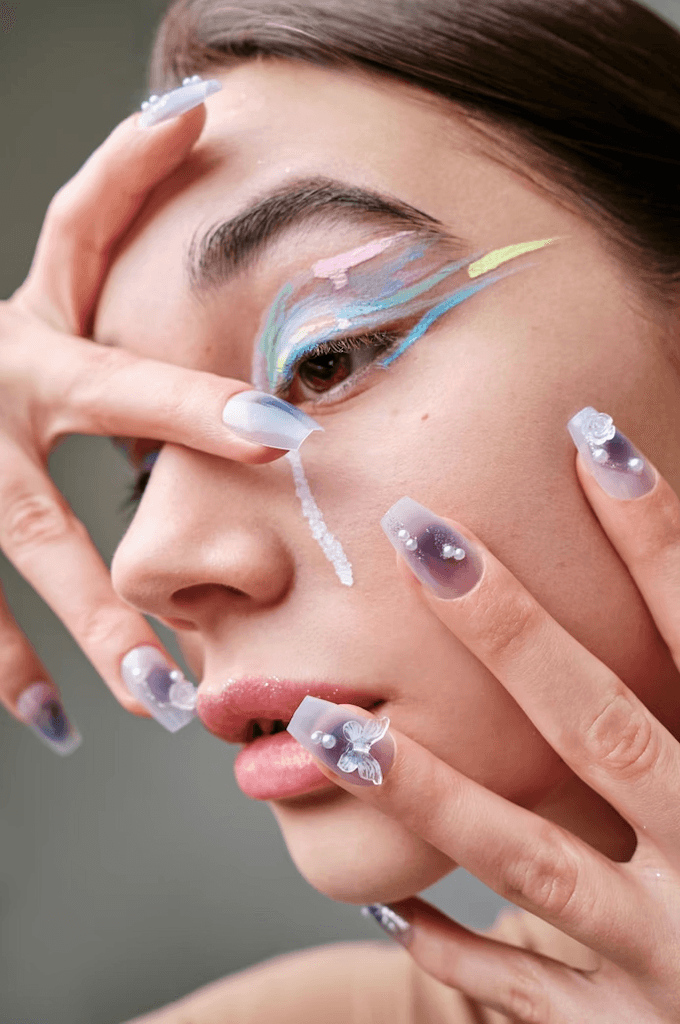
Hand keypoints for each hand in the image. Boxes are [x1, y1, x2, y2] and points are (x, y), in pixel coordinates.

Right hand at [1, 93, 309, 748]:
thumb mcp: (32, 313)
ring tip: (163, 697)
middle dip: (184, 412)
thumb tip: (188, 110)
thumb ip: (95, 241)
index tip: (254, 297)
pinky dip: (6, 667)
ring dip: (97, 616)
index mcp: (29, 323)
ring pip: (31, 537)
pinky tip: (56, 721)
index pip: (84, 231)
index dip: (143, 205)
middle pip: (96, 390)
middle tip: (276, 437)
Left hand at [287, 410, 679, 1021]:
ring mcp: (668, 956)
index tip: (591, 442)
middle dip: (510, 628)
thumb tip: (675, 593)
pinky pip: (524, 987)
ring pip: (525, 857)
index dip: (656, 539)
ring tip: (324, 726)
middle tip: (421, 534)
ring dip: (421, 788)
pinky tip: (385, 904)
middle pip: (599, 727)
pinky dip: (455, 947)